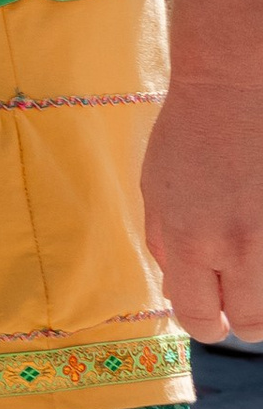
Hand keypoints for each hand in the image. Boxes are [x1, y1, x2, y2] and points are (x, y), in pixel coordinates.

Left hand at [144, 74, 262, 340]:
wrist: (236, 84)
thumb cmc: (190, 133)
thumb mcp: (156, 191)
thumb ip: (165, 246)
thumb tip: (177, 289)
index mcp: (194, 242)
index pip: (200, 318)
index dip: (204, 324)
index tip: (211, 317)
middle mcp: (242, 246)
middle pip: (254, 324)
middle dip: (245, 318)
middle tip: (240, 294)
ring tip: (252, 261)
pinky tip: (260, 234)